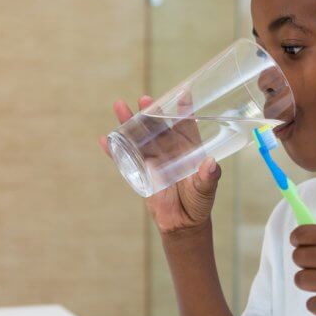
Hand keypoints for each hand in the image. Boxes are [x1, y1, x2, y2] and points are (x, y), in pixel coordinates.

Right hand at [98, 95, 220, 234]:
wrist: (182, 222)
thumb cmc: (199, 202)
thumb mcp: (206, 190)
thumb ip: (208, 178)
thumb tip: (210, 164)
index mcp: (189, 148)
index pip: (187, 125)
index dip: (184, 110)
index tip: (183, 93)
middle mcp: (171, 149)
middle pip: (158, 126)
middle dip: (151, 112)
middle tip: (144, 99)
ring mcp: (154, 159)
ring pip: (140, 137)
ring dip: (129, 123)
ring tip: (120, 106)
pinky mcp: (141, 171)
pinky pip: (126, 158)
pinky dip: (115, 150)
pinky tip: (105, 140)